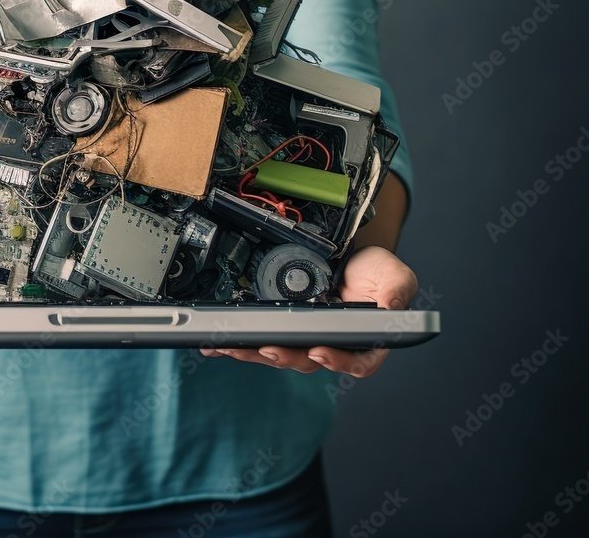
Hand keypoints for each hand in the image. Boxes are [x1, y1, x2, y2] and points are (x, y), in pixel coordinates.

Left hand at [199, 245, 418, 376]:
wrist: (351, 254)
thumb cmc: (376, 271)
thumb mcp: (395, 276)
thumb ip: (396, 292)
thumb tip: (392, 307)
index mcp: (366, 342)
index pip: (357, 362)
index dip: (338, 361)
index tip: (320, 352)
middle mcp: (335, 346)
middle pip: (309, 360)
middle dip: (285, 356)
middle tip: (266, 348)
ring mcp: (308, 339)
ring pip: (281, 353)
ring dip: (254, 352)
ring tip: (232, 347)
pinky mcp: (286, 329)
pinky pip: (264, 339)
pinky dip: (241, 341)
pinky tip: (219, 342)